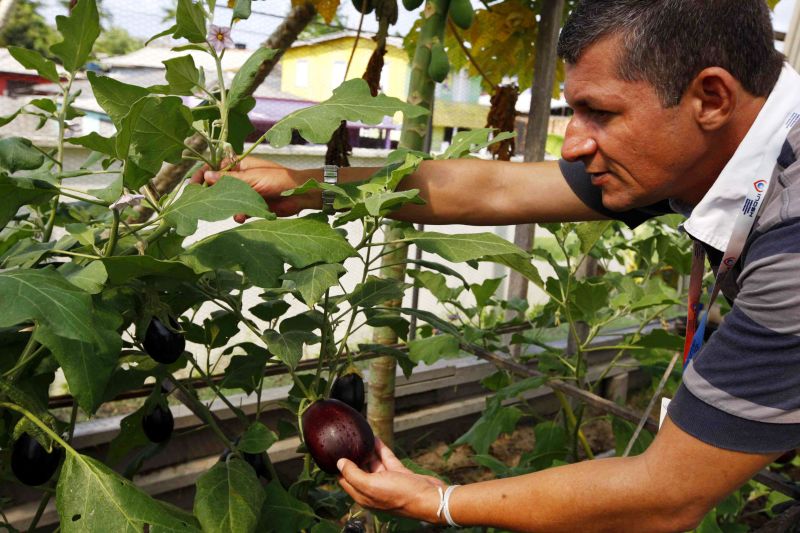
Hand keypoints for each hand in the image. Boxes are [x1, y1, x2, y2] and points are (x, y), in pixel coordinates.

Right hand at [189, 156, 318, 219]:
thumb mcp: (252, 178)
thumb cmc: (279, 179)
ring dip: (226, 206)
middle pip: (218, 185)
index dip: (202, 175)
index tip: (193, 186)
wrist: (300, 195)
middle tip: (203, 203)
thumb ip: (229, 179)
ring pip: (227, 199)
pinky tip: (241, 217)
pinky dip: (238, 214)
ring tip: (230, 210)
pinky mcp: (252, 205)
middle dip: (211, 194)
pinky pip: (238, 210)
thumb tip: (206, 176)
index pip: (214, 167)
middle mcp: (240, 178)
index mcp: (239, 165)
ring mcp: (246, 191)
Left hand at [337, 438, 446, 523]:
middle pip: (358, 470)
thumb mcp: (371, 485)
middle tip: (346, 441)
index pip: (345, 480)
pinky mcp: (399, 474)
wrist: (429, 497)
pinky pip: (386, 459)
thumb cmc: (400, 494)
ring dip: (366, 450)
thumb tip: (339, 463)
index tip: (335, 452)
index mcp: (363, 495)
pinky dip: (381, 449)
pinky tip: (375, 438)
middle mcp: (374, 489)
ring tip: (359, 437)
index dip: (339, 467)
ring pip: (373, 463)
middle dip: (352, 457)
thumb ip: (353, 474)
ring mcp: (387, 481)